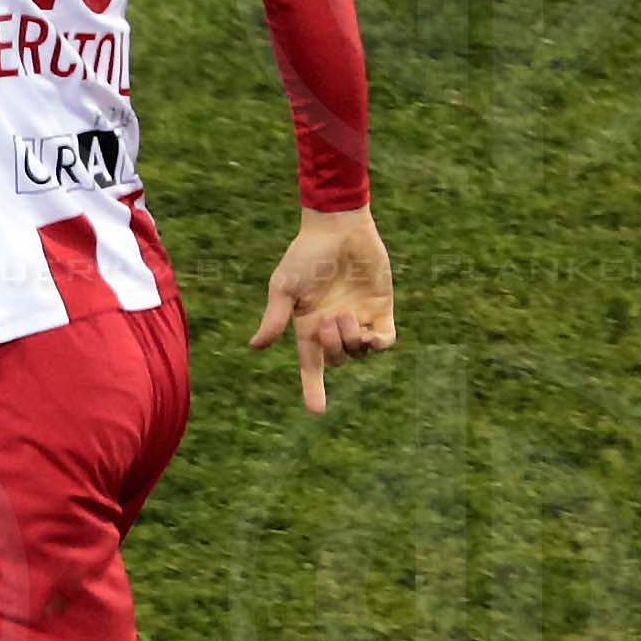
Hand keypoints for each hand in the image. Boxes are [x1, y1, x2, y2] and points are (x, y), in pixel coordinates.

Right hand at [250, 205, 397, 414]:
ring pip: (360, 353)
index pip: (310, 366)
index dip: (313, 390)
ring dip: (351, 341)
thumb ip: (275, 318)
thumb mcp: (284, 287)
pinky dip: (378, 343)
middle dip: (332, 349)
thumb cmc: (306, 255)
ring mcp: (358, 320)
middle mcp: (333, 328)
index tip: (317, 411)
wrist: (339, 229)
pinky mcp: (381, 309)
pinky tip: (368, 332)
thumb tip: (256, 346)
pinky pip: (385, 341)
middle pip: (336, 360)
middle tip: (328, 320)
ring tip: (344, 315)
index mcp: (307, 327)